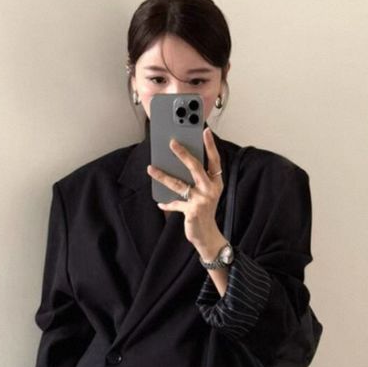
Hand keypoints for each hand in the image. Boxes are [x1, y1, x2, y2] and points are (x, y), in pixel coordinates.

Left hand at [146, 126, 224, 252]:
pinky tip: (160, 203)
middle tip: (172, 143)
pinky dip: (167, 204)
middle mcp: (210, 189)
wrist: (207, 235)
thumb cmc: (205, 211)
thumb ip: (198, 179)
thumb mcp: (206, 193)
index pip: (214, 160)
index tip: (205, 131)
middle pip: (195, 167)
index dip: (210, 146)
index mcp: (216, 183)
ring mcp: (201, 200)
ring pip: (179, 184)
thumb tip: (177, 164)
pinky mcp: (192, 211)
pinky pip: (175, 204)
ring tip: (151, 169)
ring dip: (163, 176)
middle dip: (183, 154)